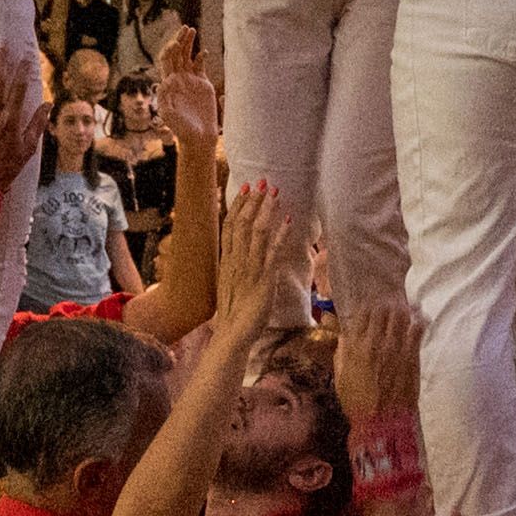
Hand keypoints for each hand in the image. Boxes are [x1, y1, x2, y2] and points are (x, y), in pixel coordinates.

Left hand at [153, 23, 218, 166]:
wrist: (198, 137)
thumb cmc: (181, 128)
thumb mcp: (169, 114)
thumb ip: (164, 100)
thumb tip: (160, 84)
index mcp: (169, 83)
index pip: (167, 60)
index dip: (170, 49)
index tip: (176, 42)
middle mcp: (179, 79)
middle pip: (177, 54)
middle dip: (181, 40)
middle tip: (186, 28)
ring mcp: (191, 81)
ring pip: (188, 56)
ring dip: (189, 43)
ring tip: (192, 30)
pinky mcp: (203, 85)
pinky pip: (200, 66)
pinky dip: (201, 57)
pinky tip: (203, 52)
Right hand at [216, 182, 297, 339]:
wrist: (232, 334)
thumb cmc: (233, 313)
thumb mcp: (230, 285)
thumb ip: (235, 268)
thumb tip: (241, 257)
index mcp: (226, 261)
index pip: (229, 225)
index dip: (237, 205)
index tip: (245, 188)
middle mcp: (235, 260)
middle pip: (242, 222)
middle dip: (253, 201)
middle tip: (262, 181)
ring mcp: (249, 268)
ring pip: (257, 232)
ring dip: (267, 210)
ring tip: (275, 193)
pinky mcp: (264, 279)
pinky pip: (273, 251)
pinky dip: (281, 234)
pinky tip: (289, 220)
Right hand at [333, 302, 420, 419]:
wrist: (383, 422)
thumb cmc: (359, 403)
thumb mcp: (340, 378)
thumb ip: (341, 354)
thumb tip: (345, 337)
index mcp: (355, 346)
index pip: (363, 314)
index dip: (368, 308)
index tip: (372, 307)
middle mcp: (375, 342)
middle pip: (382, 310)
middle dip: (386, 305)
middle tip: (390, 304)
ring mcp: (395, 348)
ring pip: (400, 315)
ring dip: (403, 309)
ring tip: (406, 307)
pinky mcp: (412, 356)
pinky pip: (417, 330)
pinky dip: (419, 321)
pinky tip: (420, 319)